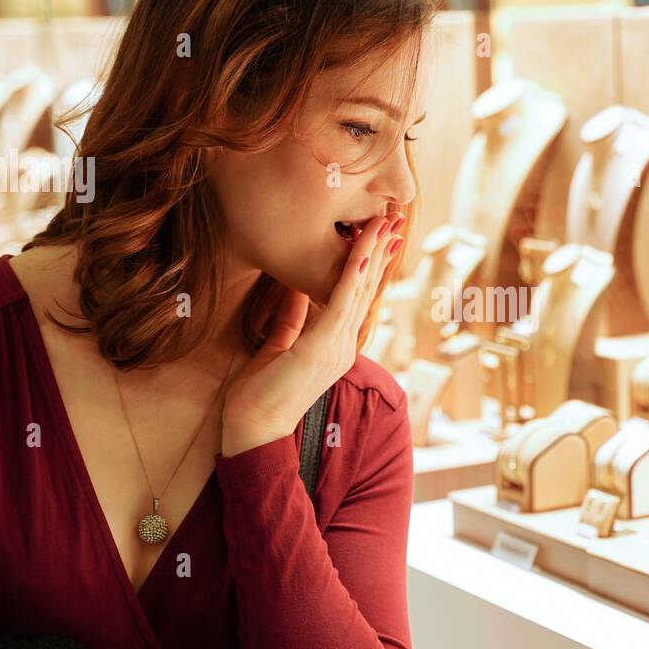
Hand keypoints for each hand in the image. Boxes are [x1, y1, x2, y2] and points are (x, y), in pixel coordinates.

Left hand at [221, 212, 403, 455]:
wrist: (253, 431)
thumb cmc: (260, 394)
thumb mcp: (277, 346)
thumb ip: (290, 319)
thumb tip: (294, 288)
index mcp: (336, 345)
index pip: (356, 296)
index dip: (369, 263)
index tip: (379, 234)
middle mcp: (344, 345)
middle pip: (366, 289)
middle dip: (381, 251)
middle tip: (395, 217)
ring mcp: (337, 348)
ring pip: (359, 291)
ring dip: (373, 254)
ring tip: (386, 223)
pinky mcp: (321, 349)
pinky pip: (340, 304)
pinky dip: (352, 276)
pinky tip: (362, 253)